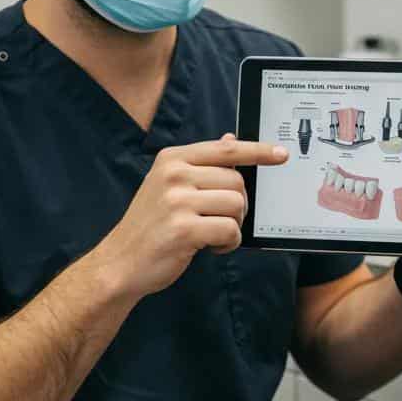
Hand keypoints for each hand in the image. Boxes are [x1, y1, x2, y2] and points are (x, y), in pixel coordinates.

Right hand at [94, 133, 286, 302]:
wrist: (121, 260)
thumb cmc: (151, 224)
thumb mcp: (170, 186)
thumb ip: (202, 165)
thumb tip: (231, 140)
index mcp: (172, 159)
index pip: (226, 149)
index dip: (258, 151)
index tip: (281, 154)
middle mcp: (174, 175)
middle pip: (236, 181)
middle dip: (239, 205)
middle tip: (220, 220)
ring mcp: (177, 201)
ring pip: (236, 205)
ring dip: (234, 226)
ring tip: (213, 235)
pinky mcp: (183, 229)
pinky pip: (229, 229)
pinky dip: (228, 242)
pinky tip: (212, 247)